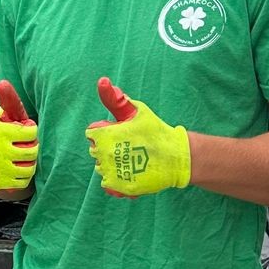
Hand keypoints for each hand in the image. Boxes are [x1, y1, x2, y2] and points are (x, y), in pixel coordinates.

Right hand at [0, 80, 38, 192]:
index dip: (30, 132)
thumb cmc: (6, 135)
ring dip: (29, 164)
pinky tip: (17, 171)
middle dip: (31, 149)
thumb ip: (10, 101)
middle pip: (31, 151)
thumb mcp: (8, 118)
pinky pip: (24, 181)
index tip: (23, 132)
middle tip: (23, 147)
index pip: (30, 131)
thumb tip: (3, 83)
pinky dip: (23, 178)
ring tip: (21, 159)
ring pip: (29, 168)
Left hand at [86, 77, 190, 196]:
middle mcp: (103, 155)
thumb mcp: (136, 111)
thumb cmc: (155, 130)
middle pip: (95, 151)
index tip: (120, 132)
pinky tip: (130, 172)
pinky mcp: (118, 187)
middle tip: (130, 146)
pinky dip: (116, 180)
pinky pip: (107, 184)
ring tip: (132, 159)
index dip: (105, 132)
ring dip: (112, 164)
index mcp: (104, 135)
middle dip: (108, 147)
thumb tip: (102, 81)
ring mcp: (110, 172)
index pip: (91, 134)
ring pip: (101, 167)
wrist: (176, 156)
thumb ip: (116, 99)